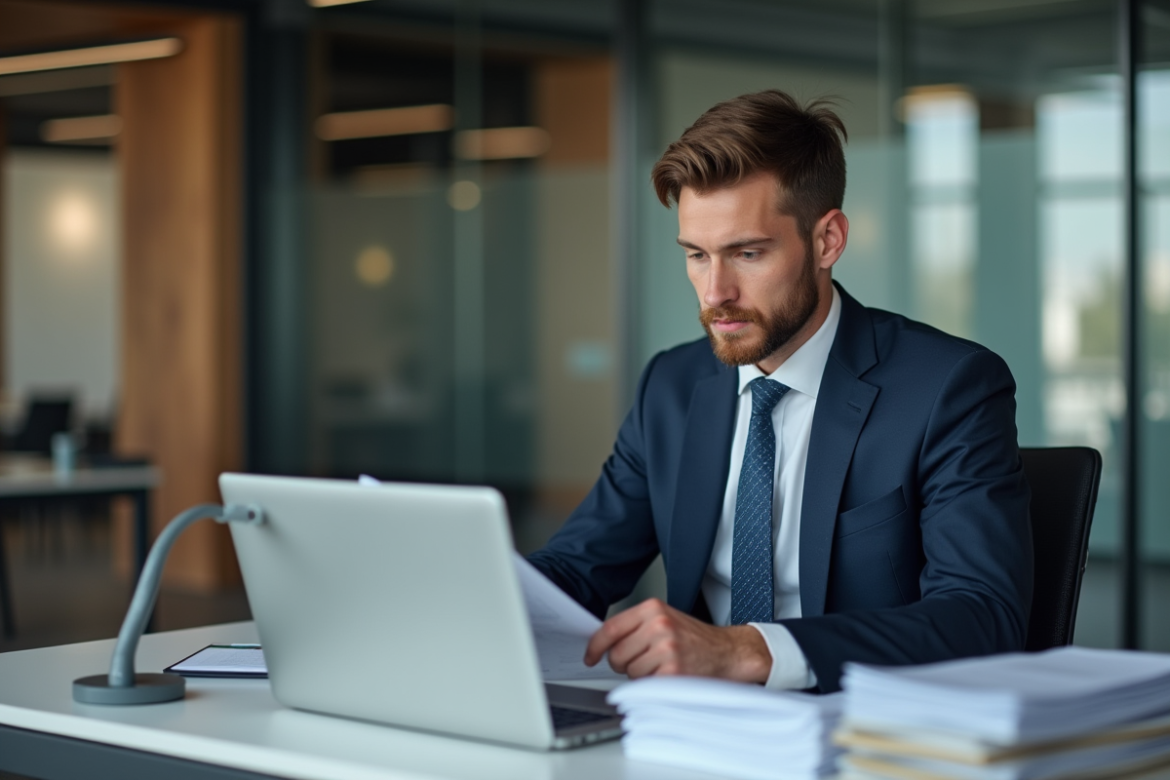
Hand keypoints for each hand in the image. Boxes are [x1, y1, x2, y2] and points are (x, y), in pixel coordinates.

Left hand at [583, 598, 771, 682]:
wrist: (729, 652)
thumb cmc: (695, 639)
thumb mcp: (665, 620)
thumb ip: (636, 627)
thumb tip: (602, 643)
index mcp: (653, 609)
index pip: (610, 628)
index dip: (595, 646)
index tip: (590, 656)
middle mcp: (659, 625)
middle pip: (616, 654)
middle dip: (624, 664)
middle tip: (644, 661)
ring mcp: (667, 648)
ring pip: (630, 672)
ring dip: (641, 676)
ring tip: (661, 667)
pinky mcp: (673, 671)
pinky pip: (646, 684)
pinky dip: (653, 685)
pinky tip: (669, 676)